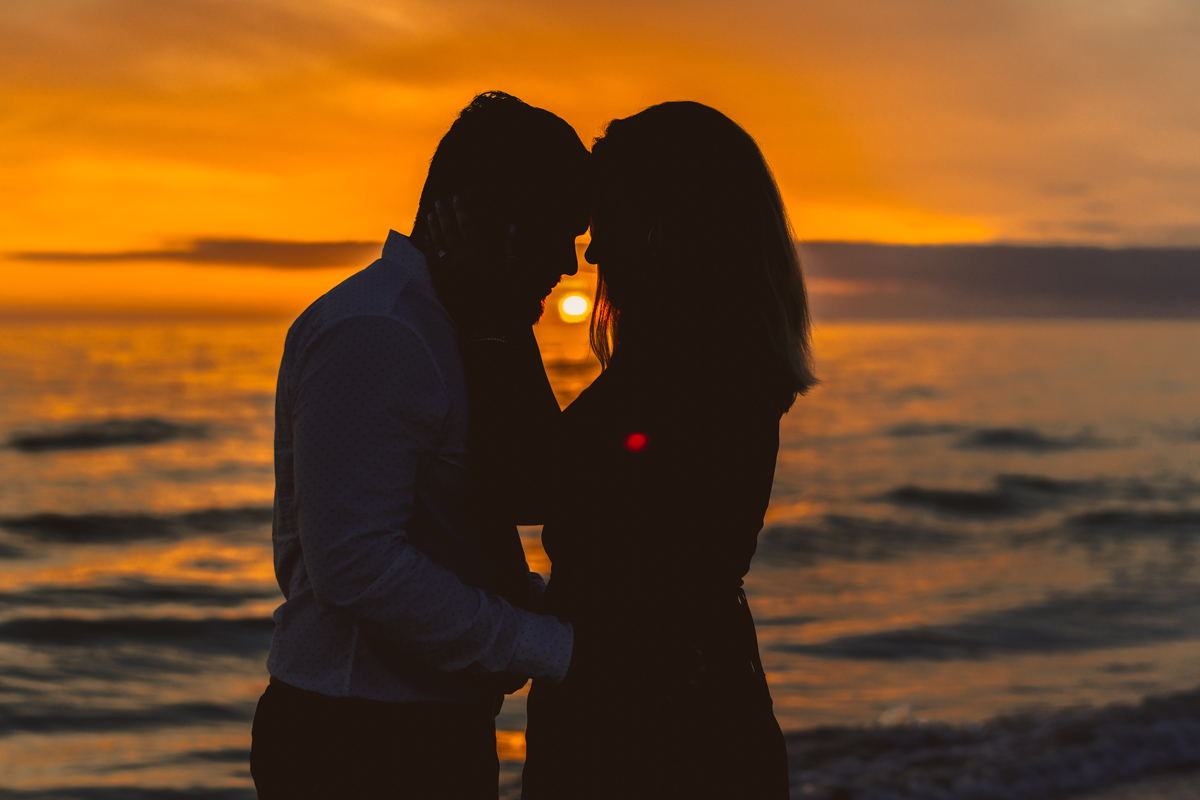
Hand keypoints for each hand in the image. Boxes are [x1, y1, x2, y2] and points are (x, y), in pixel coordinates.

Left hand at [423, 196, 521, 337]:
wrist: (487, 330)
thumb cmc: (505, 303)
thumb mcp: (514, 275)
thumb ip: (513, 250)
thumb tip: (513, 226)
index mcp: (478, 256)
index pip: (466, 226)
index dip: (460, 210)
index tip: (455, 197)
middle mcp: (460, 262)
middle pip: (448, 232)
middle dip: (443, 215)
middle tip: (438, 202)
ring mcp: (448, 274)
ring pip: (436, 245)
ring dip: (432, 228)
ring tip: (429, 215)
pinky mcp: (441, 285)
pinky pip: (431, 262)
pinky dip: (427, 248)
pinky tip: (425, 240)